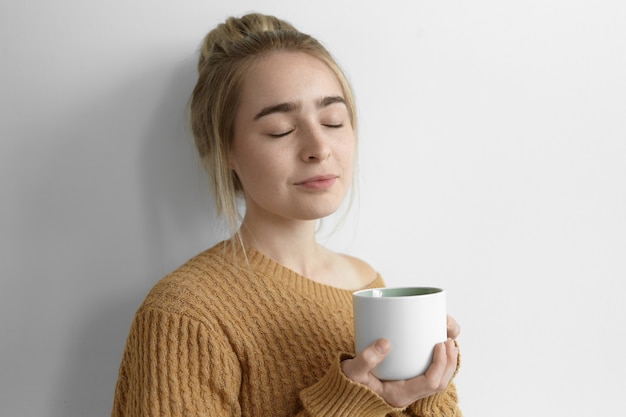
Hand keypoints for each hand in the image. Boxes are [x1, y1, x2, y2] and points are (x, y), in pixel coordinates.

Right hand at [342, 315, 459, 407]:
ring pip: (439, 379)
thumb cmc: (349, 381)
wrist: (345, 388)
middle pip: (440, 382)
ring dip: (447, 361)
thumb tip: (385, 342)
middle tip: (448, 338)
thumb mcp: (352, 371)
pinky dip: (438, 359)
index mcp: (400, 394)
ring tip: (448, 338)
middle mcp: (409, 393)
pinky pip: (430, 372)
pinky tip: (435, 342)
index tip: (439, 343)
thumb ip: (365, 359)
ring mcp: (410, 387)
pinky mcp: (408, 378)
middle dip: (449, 361)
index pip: (430, 383)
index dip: (439, 364)